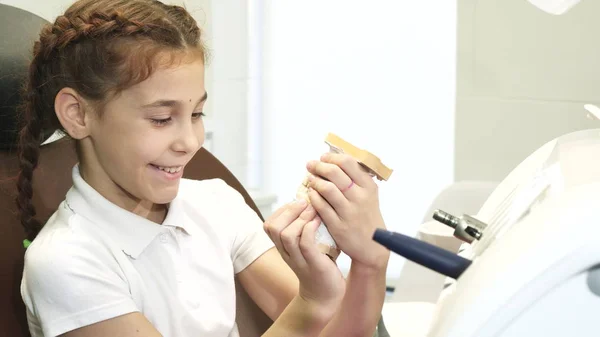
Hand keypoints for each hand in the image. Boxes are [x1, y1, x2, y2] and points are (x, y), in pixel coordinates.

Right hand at [264, 200, 345, 309]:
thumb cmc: (318, 265)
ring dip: (300, 218)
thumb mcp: (305, 245)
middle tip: (306, 202)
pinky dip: (310, 228)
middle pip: (273, 228)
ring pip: (286, 235)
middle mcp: (286, 253)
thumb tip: (309, 202)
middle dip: (289, 210)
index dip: (282, 209)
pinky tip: (319, 221)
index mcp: (282, 248)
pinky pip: (305, 244)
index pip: (269, 225)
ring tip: (313, 211)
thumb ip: (303, 228)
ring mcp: (299, 260)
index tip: (298, 202)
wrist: (324, 295)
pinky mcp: (314, 264)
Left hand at [306, 152, 389, 269]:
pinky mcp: (338, 225)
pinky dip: (313, 197)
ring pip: (327, 188)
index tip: (323, 157)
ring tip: (310, 179)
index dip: (332, 157)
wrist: (373, 247)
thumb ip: (355, 179)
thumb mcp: (369, 196)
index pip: (348, 163)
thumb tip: (334, 161)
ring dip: (314, 180)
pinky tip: (311, 194)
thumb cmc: (367, 218)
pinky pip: (321, 206)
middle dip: (319, 166)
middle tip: (311, 165)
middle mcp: (360, 197)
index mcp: (369, 187)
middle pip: (335, 172)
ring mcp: (349, 212)